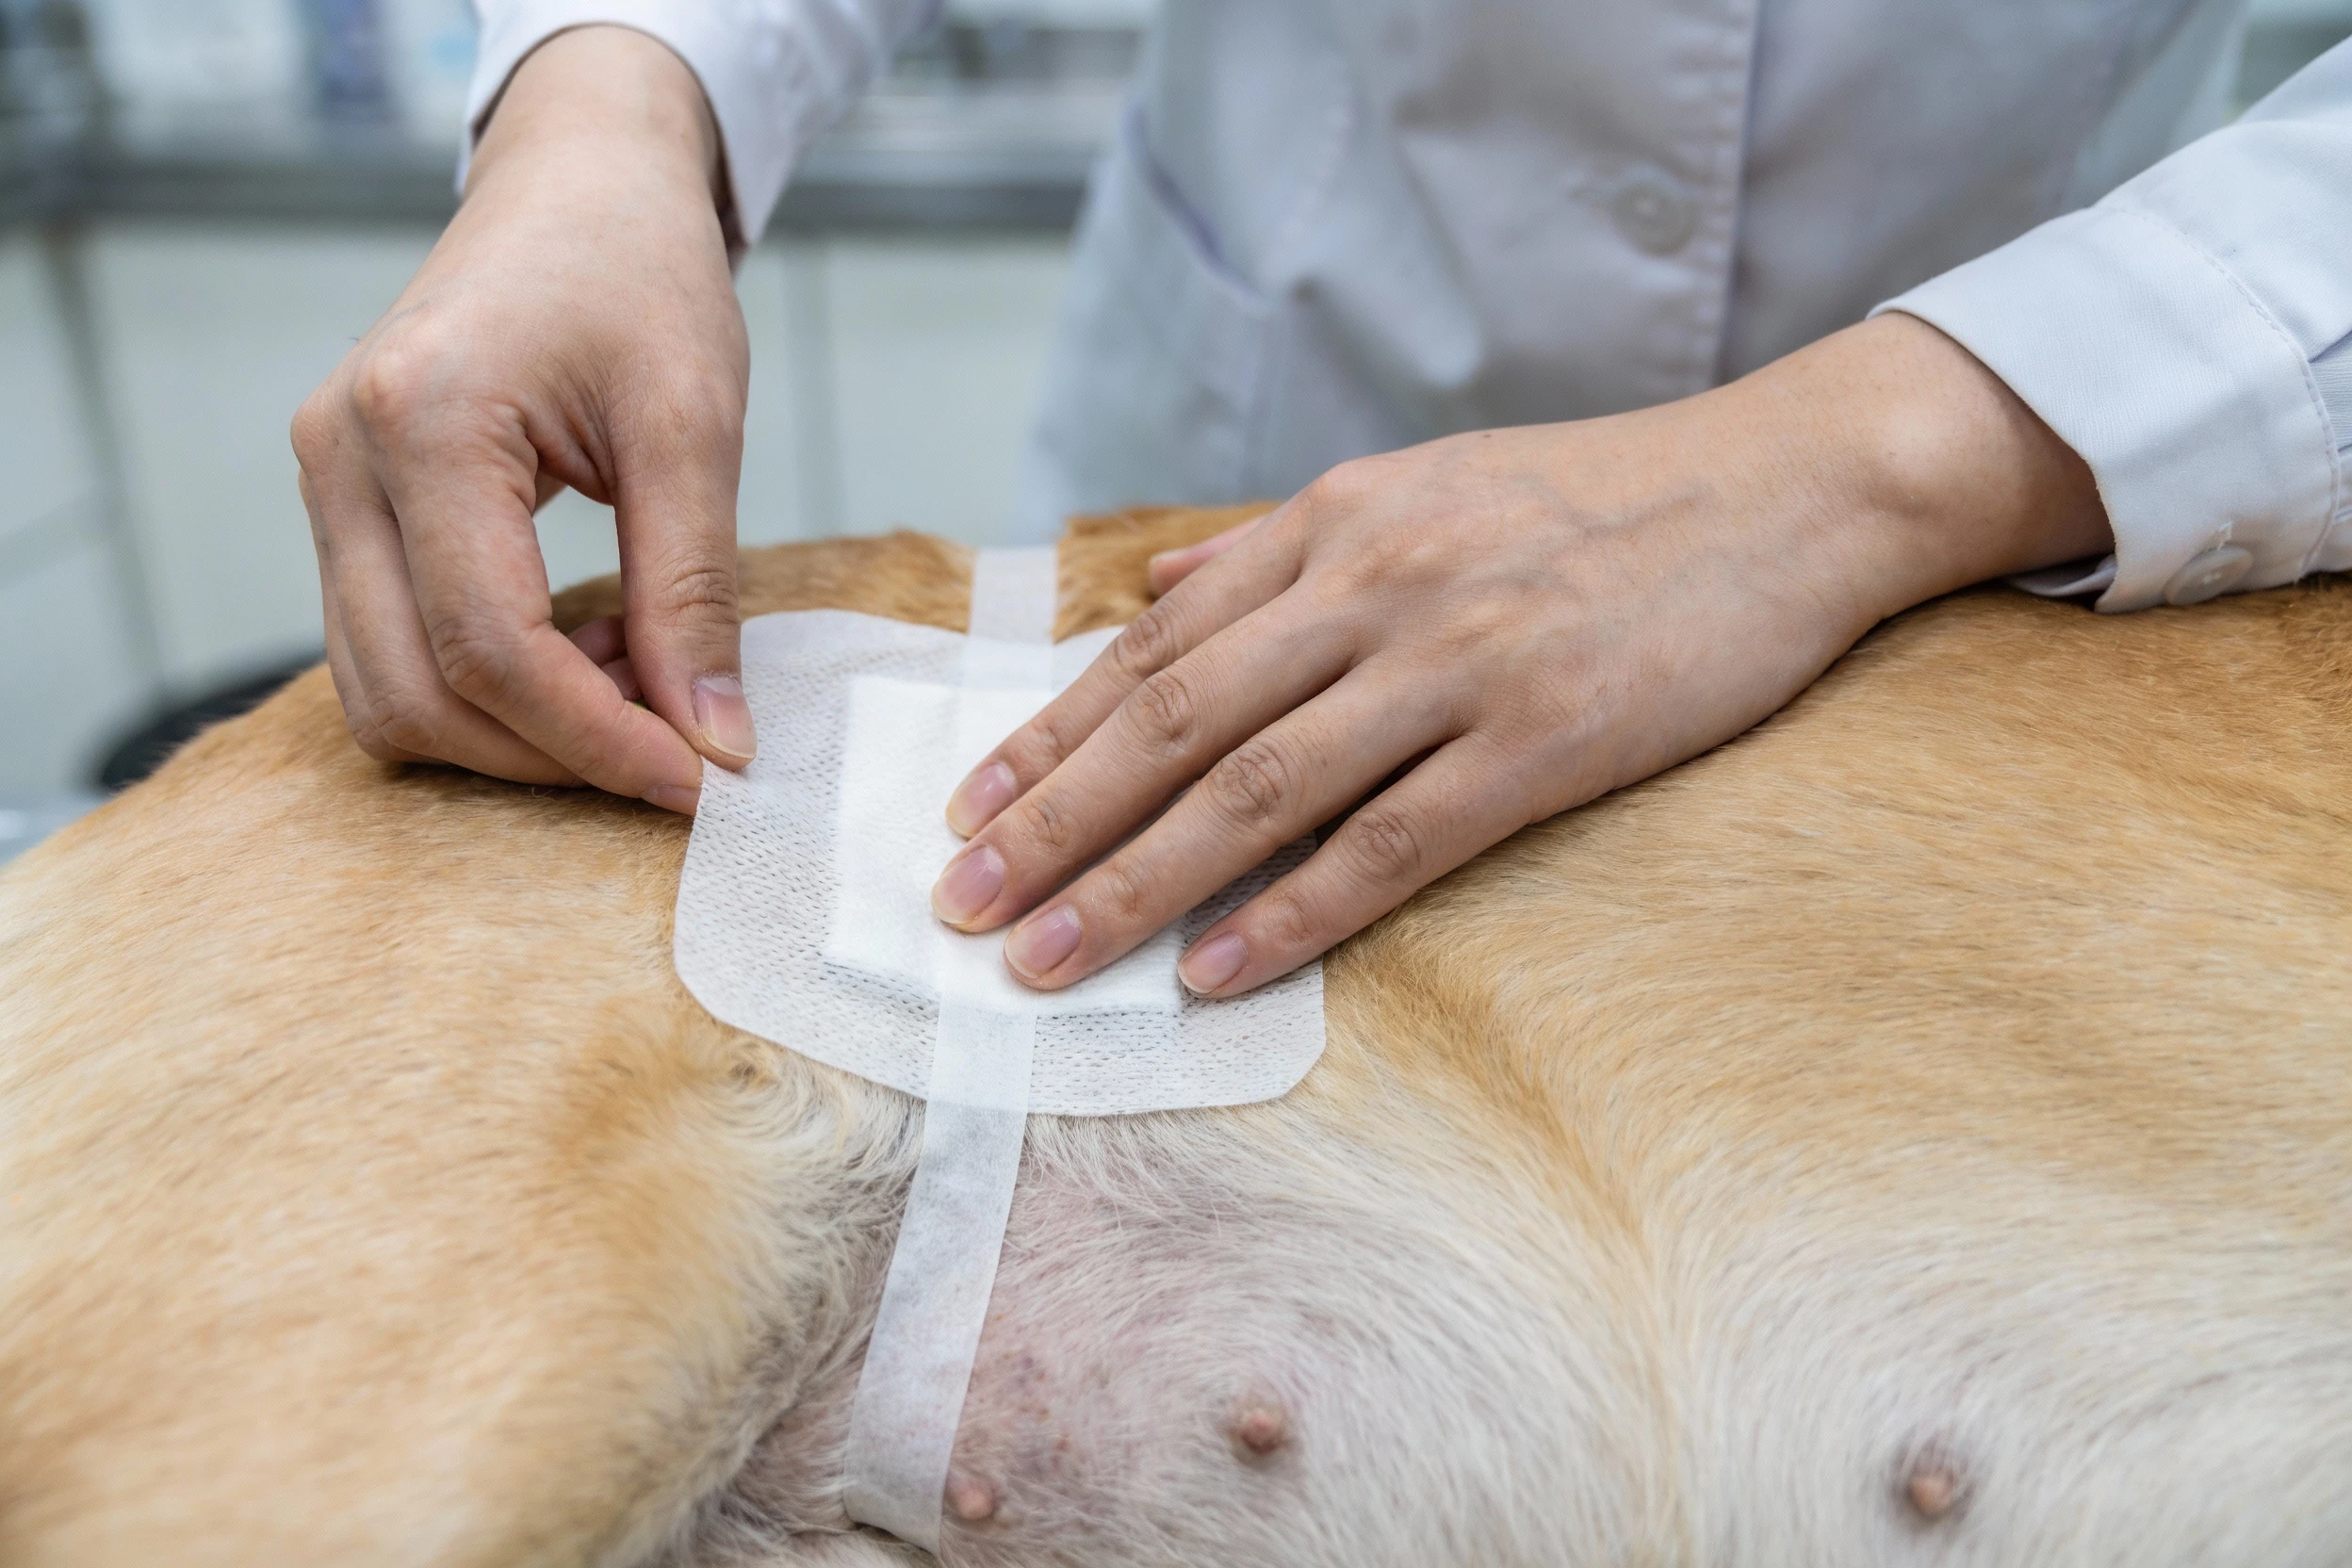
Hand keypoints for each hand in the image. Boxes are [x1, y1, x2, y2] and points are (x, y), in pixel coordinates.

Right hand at [292, 25, 749, 813]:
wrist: (578, 187)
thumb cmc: (639, 275)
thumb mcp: (693, 425)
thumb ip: (695, 592)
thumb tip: (712, 741)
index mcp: (420, 421)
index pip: (489, 649)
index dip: (598, 739)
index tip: (701, 779)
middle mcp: (339, 459)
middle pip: (418, 695)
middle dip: (554, 752)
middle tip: (680, 738)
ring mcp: (326, 484)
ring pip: (385, 694)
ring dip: (516, 732)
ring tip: (637, 672)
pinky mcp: (344, 506)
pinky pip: (387, 651)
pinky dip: (485, 688)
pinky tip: (584, 644)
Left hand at [930, 315, 2111, 994]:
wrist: (1789, 486)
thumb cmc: (1598, 496)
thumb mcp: (1420, 481)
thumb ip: (1277, 542)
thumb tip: (1153, 586)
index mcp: (1335, 522)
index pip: (1154, 643)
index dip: (1049, 732)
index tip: (968, 809)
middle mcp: (1374, 586)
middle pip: (1174, 722)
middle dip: (1053, 821)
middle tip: (963, 907)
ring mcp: (1457, 664)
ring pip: (1257, 790)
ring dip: (1137, 885)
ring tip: (1048, 960)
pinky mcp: (1543, 742)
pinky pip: (1390, 844)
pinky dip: (1293, 914)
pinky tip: (1217, 973)